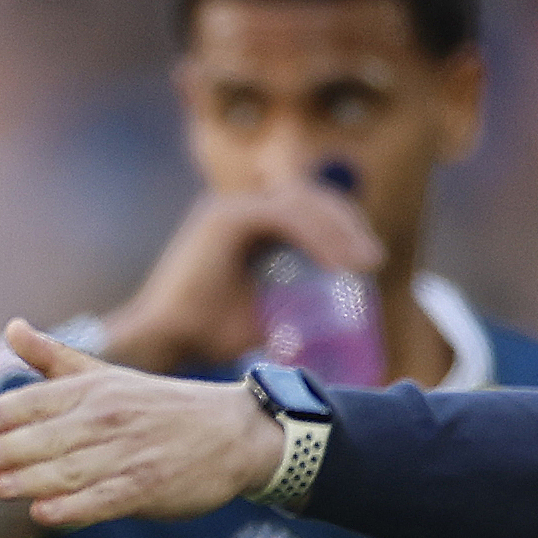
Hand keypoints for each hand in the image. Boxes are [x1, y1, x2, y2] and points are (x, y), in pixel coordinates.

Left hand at [0, 319, 286, 527]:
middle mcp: (109, 419)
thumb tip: (10, 327)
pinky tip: (45, 514)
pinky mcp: (146, 489)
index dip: (9, 409)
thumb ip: (54, 359)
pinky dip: (74, 508)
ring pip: (70, 470)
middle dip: (10, 447)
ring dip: (30, 480)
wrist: (233, 433)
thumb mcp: (108, 375)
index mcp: (96, 390)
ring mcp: (127, 455)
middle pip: (51, 436)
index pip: (44, 399)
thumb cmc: (161, 406)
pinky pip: (103, 500)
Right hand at [100, 181, 384, 373]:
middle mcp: (238, 207)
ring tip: (365, 263)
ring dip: (339, 229)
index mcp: (246, 223)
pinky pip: (285, 216)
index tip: (368, 260)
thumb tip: (337, 324)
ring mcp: (230, 208)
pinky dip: (317, 236)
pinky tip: (340, 263)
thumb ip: (294, 307)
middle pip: (308, 197)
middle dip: (347, 223)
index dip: (341, 226)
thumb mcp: (265, 315)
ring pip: (301, 202)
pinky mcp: (226, 219)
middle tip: (373, 261)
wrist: (164, 340)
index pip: (305, 208)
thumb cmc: (206, 333)